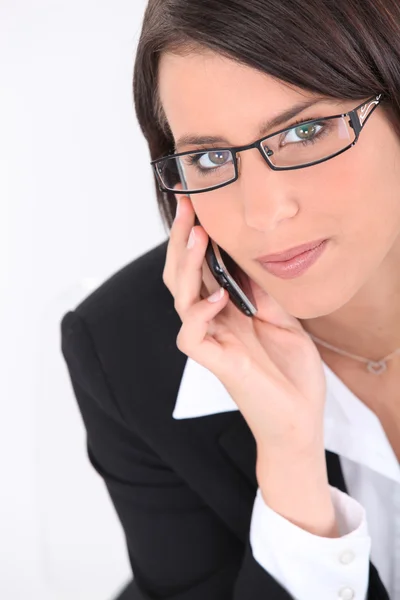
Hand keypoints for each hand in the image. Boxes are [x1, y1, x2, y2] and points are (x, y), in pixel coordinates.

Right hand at [163, 190, 326, 457]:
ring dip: (186, 266)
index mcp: (228, 309)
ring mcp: (212, 341)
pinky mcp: (216, 362)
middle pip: (182, 276)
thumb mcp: (284, 318)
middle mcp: (214, 321)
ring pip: (180, 298)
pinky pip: (192, 335)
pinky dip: (199, 313)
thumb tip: (247, 258)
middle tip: (188, 207)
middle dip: (182, 240)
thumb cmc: (292, 372)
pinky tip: (217, 297)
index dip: (195, 237)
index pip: (202, 267)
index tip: (197, 204)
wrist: (300, 417)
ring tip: (198, 237)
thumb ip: (261, 291)